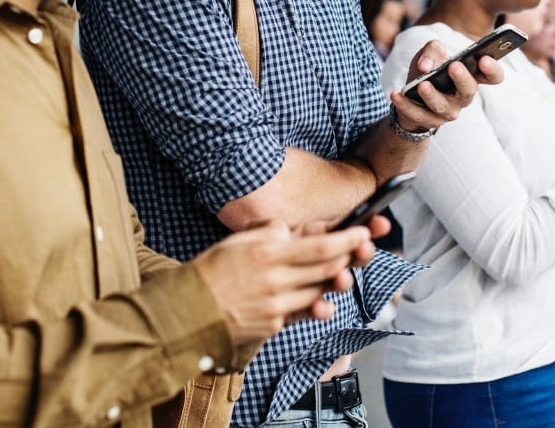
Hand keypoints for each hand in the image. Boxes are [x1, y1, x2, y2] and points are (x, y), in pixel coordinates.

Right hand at [191, 221, 372, 344]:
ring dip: (334, 281)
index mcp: (268, 253)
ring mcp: (277, 306)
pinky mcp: (274, 325)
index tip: (363, 232)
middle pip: (326, 269)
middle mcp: (276, 280)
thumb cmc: (213, 269)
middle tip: (364, 248)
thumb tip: (293, 230)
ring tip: (343, 271)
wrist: (191, 309)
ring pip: (319, 292)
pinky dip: (313, 304)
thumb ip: (270, 232)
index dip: (347, 240)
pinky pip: (301, 312)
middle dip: (349, 258)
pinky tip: (320, 298)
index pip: (320, 247)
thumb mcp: (240, 239)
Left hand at [392, 41, 503, 132]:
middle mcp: (463, 96)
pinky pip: (417, 114)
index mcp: (470, 77)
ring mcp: (447, 111)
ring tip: (422, 84)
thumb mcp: (430, 54)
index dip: (492, 69)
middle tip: (454, 66)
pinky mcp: (428, 121)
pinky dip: (405, 105)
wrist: (410, 95)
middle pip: (469, 91)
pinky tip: (396, 94)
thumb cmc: (427, 70)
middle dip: (462, 79)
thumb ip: (432, 50)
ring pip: (442, 105)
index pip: (492, 76)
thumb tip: (426, 66)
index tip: (484, 59)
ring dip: (432, 95)